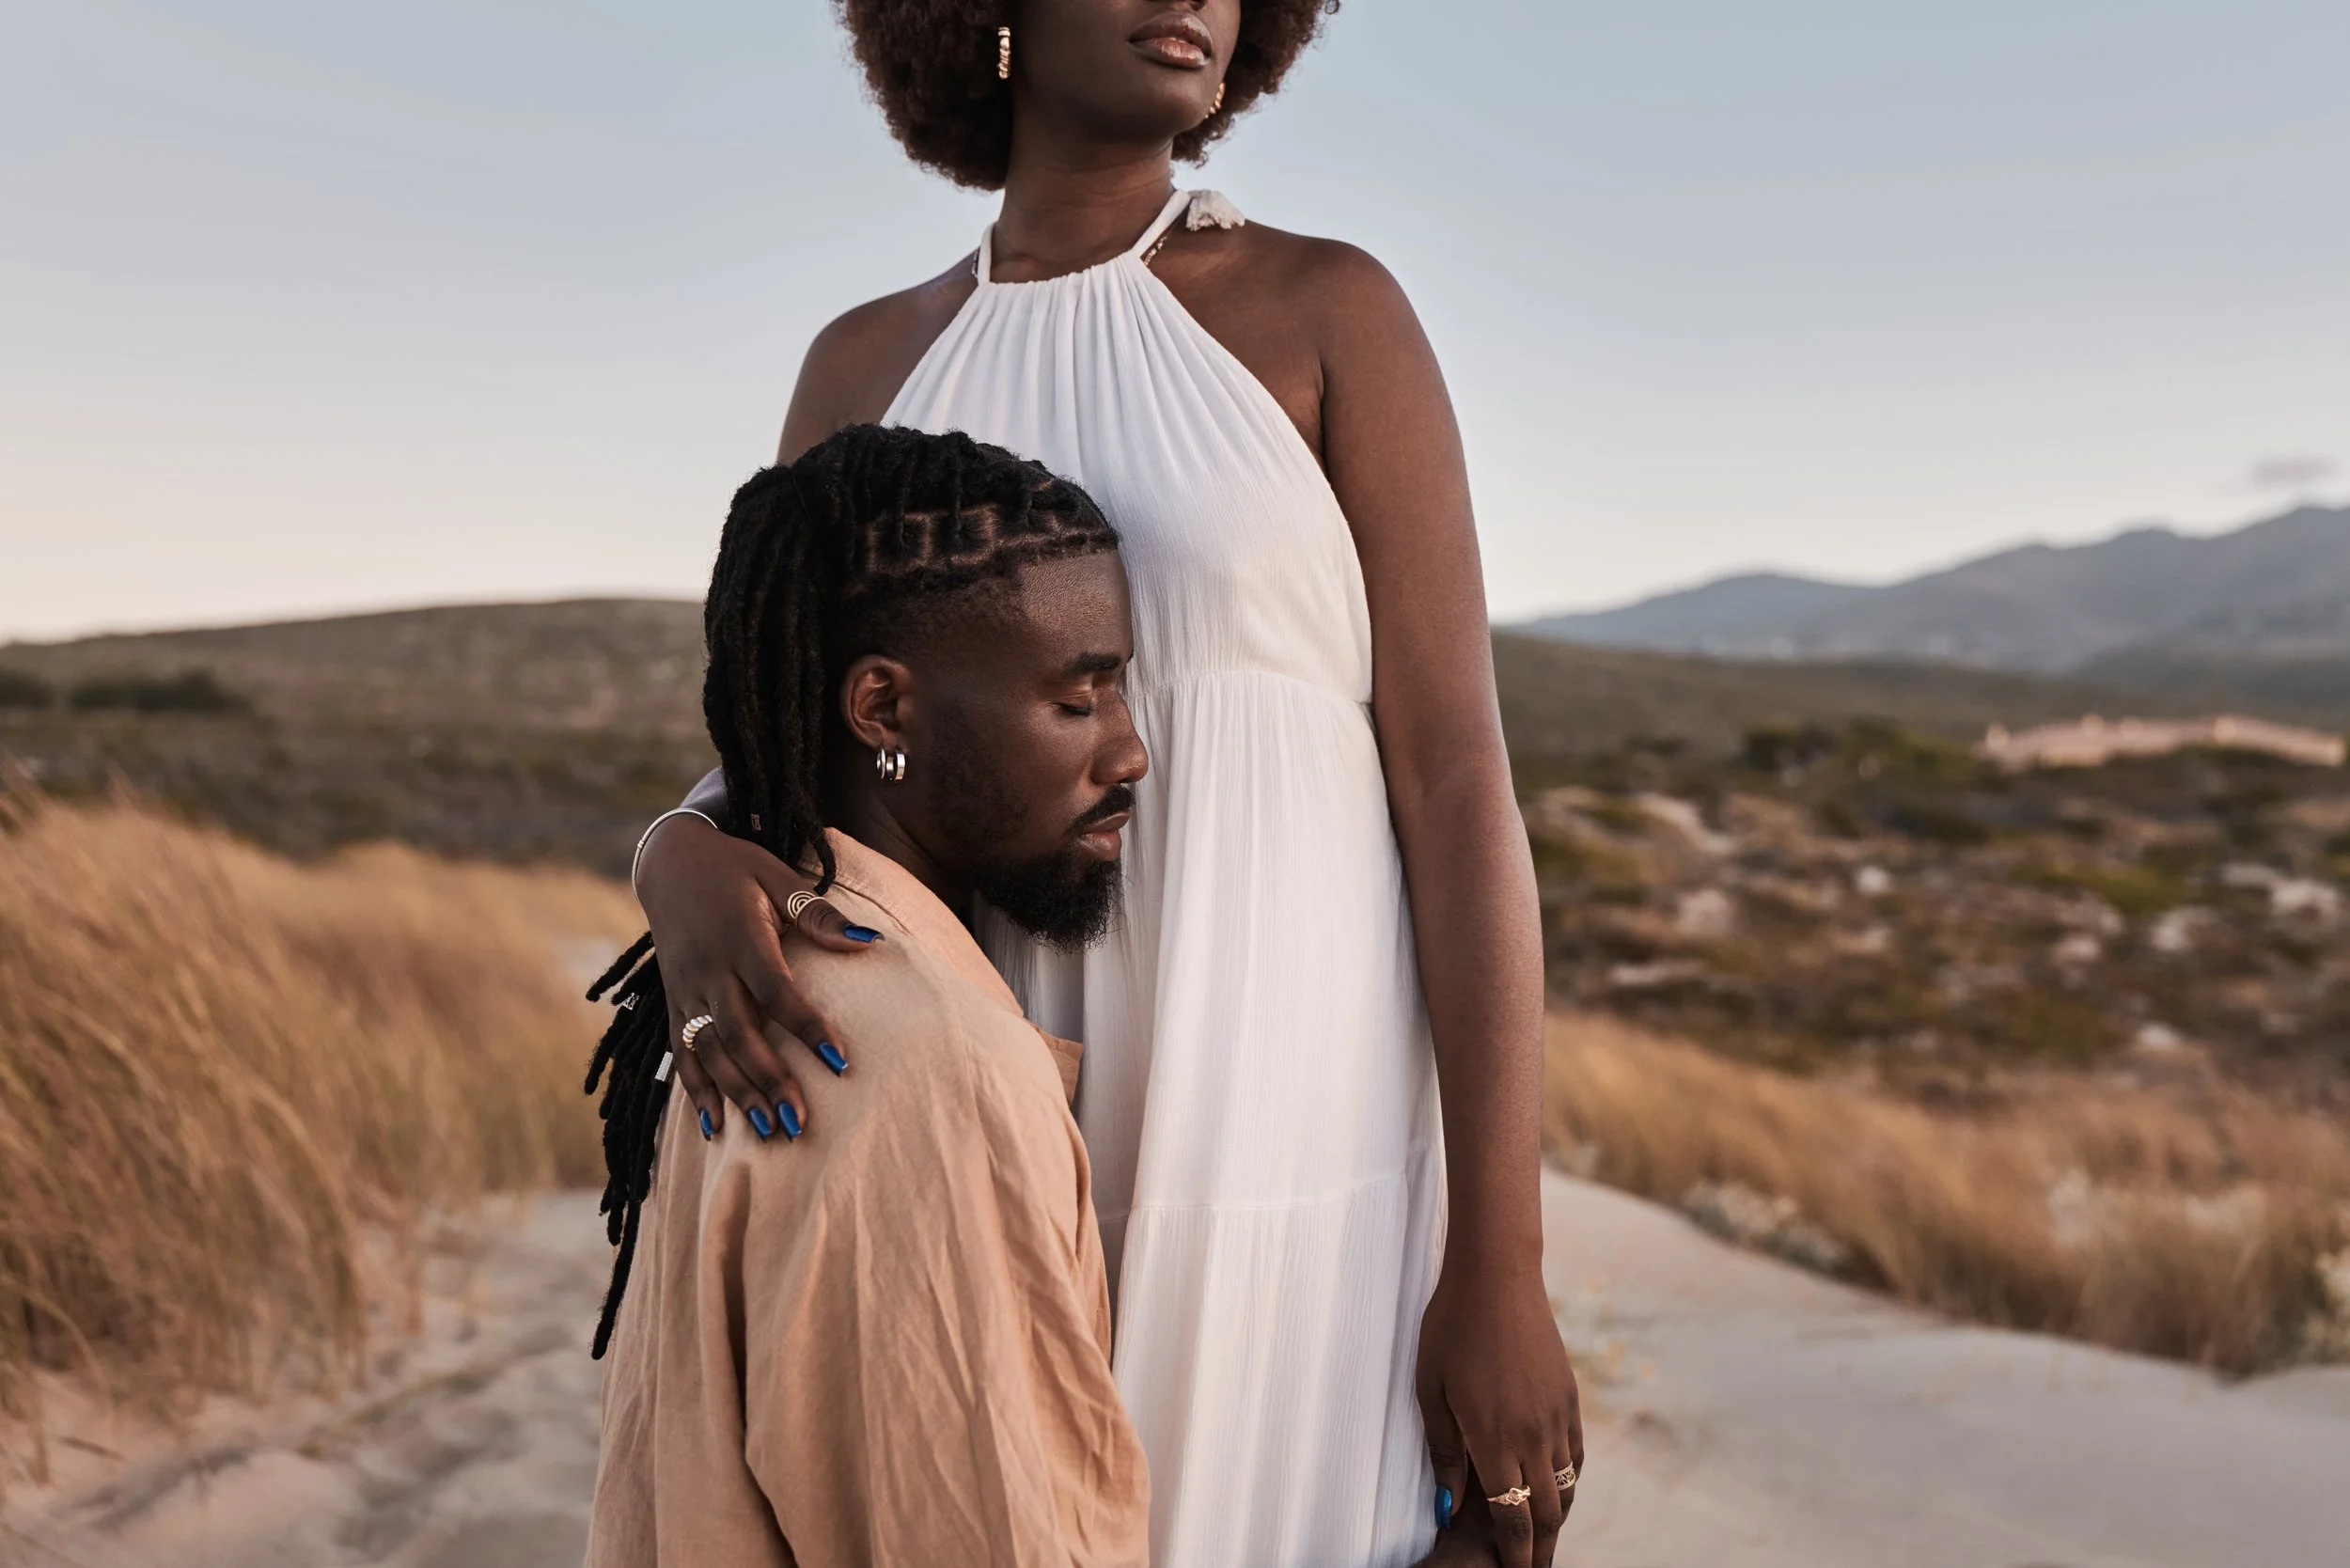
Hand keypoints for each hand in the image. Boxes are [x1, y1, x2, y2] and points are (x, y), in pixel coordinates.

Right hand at [635, 814, 877, 1140]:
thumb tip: (870, 941)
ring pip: (709, 1051)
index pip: (776, 991)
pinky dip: (696, 1091)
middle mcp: (708, 969)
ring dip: (738, 1093)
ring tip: (767, 1132)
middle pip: (739, 1033)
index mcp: (740, 937)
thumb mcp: (778, 877)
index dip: (807, 1028)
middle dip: (768, 1080)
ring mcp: (686, 989)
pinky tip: (715, 1127)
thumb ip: (819, 914)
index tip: (841, 1062)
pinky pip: (681, 1053)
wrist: (669, 860)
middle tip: (799, 1121)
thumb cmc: (736, 869)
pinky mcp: (673, 1001)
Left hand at [1417, 1260, 1581, 1567]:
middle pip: (1547, 1512)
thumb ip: (1443, 1452)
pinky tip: (1558, 1484)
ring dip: (1557, 1516)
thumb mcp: (1430, 1391)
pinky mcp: (1568, 1395)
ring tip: (1543, 1536)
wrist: (1497, 1276)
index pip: (1513, 1517)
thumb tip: (1449, 1503)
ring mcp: (1557, 1415)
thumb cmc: (1451, 1329)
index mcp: (1495, 1440)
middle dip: (1540, 1550)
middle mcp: (1533, 1435)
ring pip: (1567, 1485)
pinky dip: (1570, 1479)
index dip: (1516, 1554)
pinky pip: (1576, 1452)